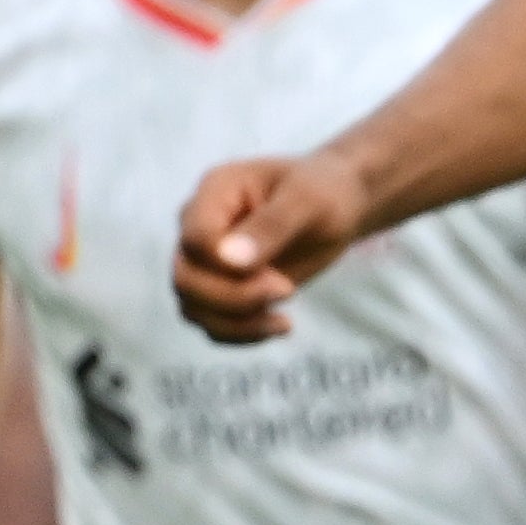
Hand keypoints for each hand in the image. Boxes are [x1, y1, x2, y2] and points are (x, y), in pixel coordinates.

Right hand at [175, 150, 373, 344]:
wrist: (339, 205)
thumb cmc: (325, 191)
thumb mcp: (309, 200)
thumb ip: (271, 225)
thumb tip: (230, 262)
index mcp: (215, 192)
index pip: (195, 240)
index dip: (226, 267)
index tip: (280, 278)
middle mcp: (200, 226)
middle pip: (186, 279)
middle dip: (234, 298)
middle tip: (288, 290)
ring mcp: (207, 259)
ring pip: (192, 307)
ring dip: (236, 323)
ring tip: (284, 322)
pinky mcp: (223, 286)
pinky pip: (210, 322)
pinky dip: (240, 334)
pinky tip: (280, 326)